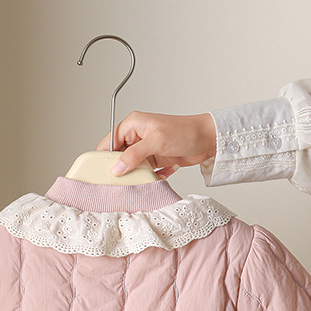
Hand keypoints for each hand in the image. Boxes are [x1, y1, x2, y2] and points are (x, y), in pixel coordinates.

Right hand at [96, 112, 216, 178]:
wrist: (208, 139)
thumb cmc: (185, 132)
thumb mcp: (156, 142)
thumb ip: (135, 155)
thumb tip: (117, 168)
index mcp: (133, 125)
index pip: (109, 141)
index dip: (104, 157)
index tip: (102, 173)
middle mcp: (137, 136)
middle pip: (119, 156)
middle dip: (120, 170)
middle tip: (119, 183)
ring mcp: (147, 149)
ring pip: (132, 167)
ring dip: (135, 176)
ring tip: (137, 184)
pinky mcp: (156, 159)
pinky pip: (145, 172)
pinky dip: (148, 178)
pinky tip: (154, 181)